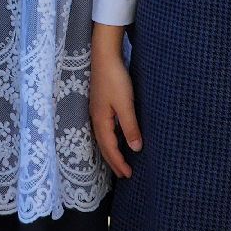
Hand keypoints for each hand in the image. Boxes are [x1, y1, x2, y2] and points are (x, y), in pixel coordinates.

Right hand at [90, 25, 141, 177]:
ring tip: (119, 160)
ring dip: (111, 151)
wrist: (104, 55)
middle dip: (113, 161)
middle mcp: (95, 117)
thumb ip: (130, 127)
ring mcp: (96, 110)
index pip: (109, 148)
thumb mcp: (125, 104)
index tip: (128, 175)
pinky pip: (104, 128)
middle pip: (103, 145)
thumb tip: (136, 149)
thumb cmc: (115, 78)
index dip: (119, 162)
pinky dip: (110, 139)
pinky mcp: (100, 103)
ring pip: (102, 137)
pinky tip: (116, 136)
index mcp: (100, 120)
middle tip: (124, 174)